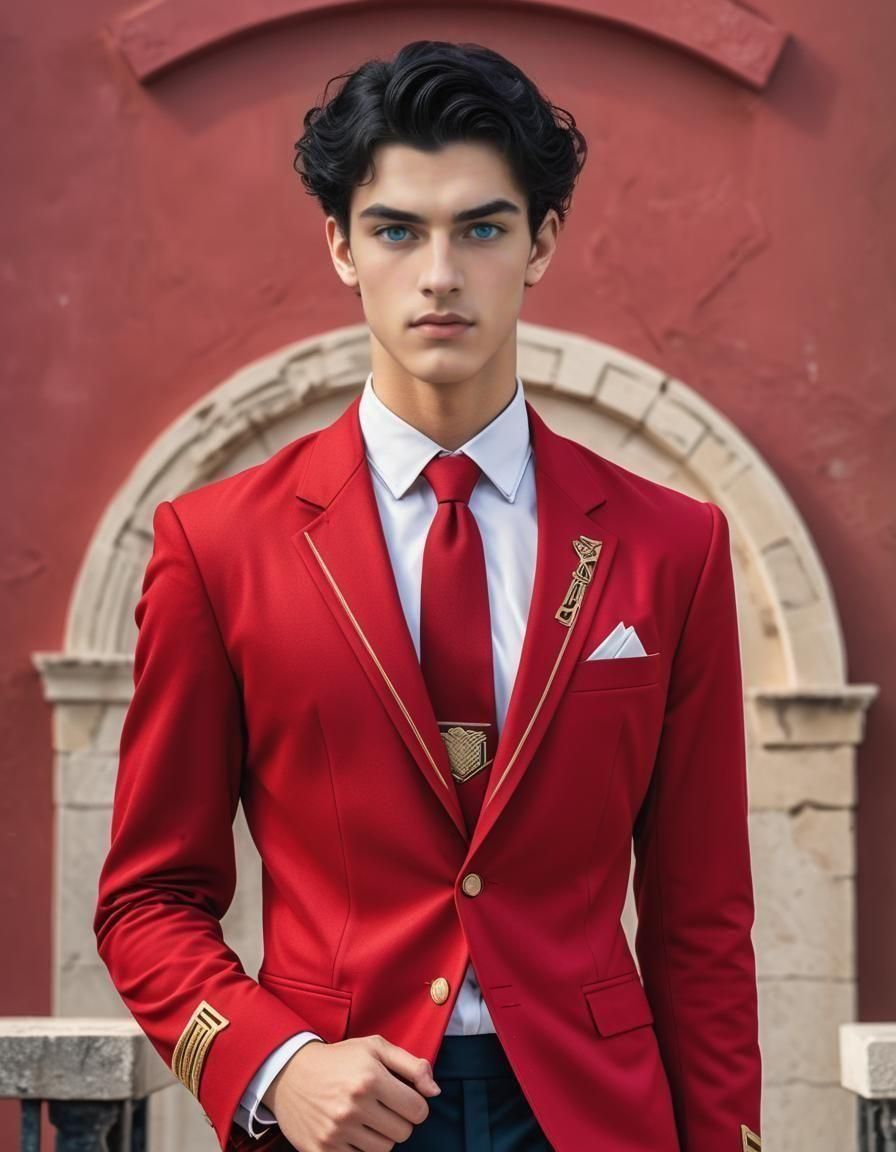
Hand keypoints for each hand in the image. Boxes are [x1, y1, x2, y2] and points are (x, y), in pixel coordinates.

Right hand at [262, 1034, 441, 1149]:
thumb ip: (411, 1065)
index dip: (415, 1104)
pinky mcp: (322, 1150)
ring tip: (367, 1118)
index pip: (418, 1110)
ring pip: (384, 1150)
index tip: (403, 1098)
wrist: (290, 1073)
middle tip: (383, 1107)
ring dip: (381, 1136)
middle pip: (403, 1133)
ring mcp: (336, 1131)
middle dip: (399, 1120)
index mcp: (370, 1078)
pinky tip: (353, 1130)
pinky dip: (361, 1148)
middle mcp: (353, 1106)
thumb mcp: (375, 1048)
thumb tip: (434, 1091)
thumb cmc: (339, 1059)